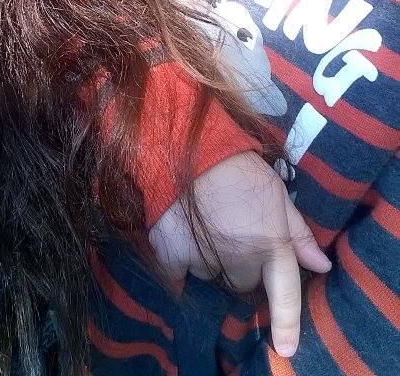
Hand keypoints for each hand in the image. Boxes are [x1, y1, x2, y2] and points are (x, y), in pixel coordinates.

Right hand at [148, 152, 330, 357]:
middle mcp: (240, 258)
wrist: (190, 146)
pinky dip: (178, 265)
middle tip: (232, 232)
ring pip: (211, 276)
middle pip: (243, 281)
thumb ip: (298, 232)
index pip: (284, 292)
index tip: (286, 348)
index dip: (287, 323)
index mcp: (271, 243)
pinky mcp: (172, 253)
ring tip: (206, 226)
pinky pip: (177, 276)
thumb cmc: (239, 167)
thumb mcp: (277, 192)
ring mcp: (205, 259)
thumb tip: (322, 265)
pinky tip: (180, 241)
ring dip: (211, 261)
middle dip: (241, 265)